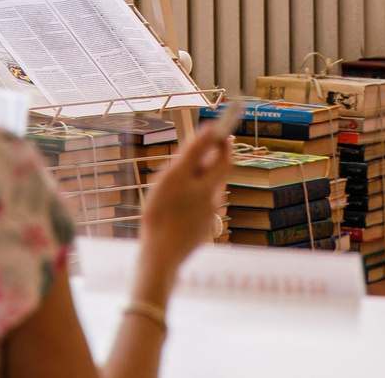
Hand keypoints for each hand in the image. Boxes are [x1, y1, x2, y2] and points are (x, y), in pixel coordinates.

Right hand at [134, 117, 232, 284]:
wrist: (160, 256)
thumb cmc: (163, 213)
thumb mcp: (174, 176)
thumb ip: (194, 152)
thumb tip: (212, 129)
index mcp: (207, 186)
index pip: (224, 158)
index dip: (223, 143)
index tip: (218, 129)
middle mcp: (210, 201)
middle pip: (214, 175)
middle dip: (205, 162)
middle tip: (190, 155)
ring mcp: (205, 218)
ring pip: (202, 192)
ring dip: (193, 184)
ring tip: (167, 189)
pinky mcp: (197, 232)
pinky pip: (195, 210)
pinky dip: (186, 203)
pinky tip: (168, 211)